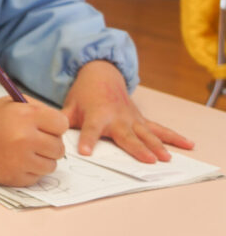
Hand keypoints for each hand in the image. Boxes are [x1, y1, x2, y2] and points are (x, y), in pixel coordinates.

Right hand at [0, 97, 67, 186]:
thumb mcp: (11, 103)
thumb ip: (38, 110)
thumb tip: (62, 127)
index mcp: (25, 116)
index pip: (62, 125)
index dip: (54, 125)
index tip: (44, 127)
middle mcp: (24, 138)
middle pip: (60, 147)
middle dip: (49, 144)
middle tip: (33, 140)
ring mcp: (20, 160)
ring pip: (52, 165)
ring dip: (42, 159)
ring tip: (24, 151)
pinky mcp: (14, 178)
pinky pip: (38, 177)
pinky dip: (30, 170)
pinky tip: (15, 161)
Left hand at [61, 60, 193, 161]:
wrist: (101, 74)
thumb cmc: (83, 94)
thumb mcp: (69, 106)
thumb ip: (60, 121)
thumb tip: (47, 134)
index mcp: (96, 114)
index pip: (90, 129)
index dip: (87, 140)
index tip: (85, 152)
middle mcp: (116, 117)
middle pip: (126, 135)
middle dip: (136, 147)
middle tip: (147, 160)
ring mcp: (132, 118)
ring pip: (146, 133)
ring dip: (157, 145)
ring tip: (166, 158)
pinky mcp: (141, 119)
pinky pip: (159, 128)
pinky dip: (173, 137)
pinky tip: (188, 144)